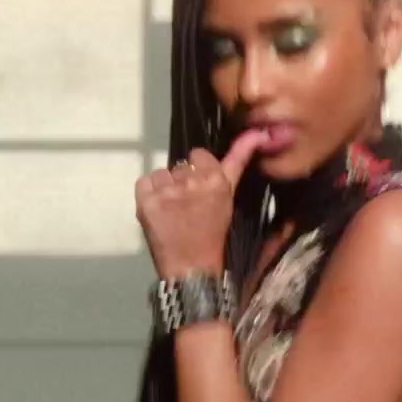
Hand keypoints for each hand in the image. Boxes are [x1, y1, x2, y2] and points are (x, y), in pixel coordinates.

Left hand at [135, 130, 266, 280]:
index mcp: (216, 180)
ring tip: (172, 210)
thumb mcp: (230, 198)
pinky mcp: (146, 202)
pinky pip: (144, 181)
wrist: (192, 269)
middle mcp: (191, 182)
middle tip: (188, 206)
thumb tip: (258, 132)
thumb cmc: (213, 235)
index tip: (201, 189)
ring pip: (162, 173)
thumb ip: (238, 161)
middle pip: (181, 165)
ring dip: (165, 187)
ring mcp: (167, 192)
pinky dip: (148, 193)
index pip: (199, 155)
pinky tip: (157, 209)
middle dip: (183, 181)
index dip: (199, 171)